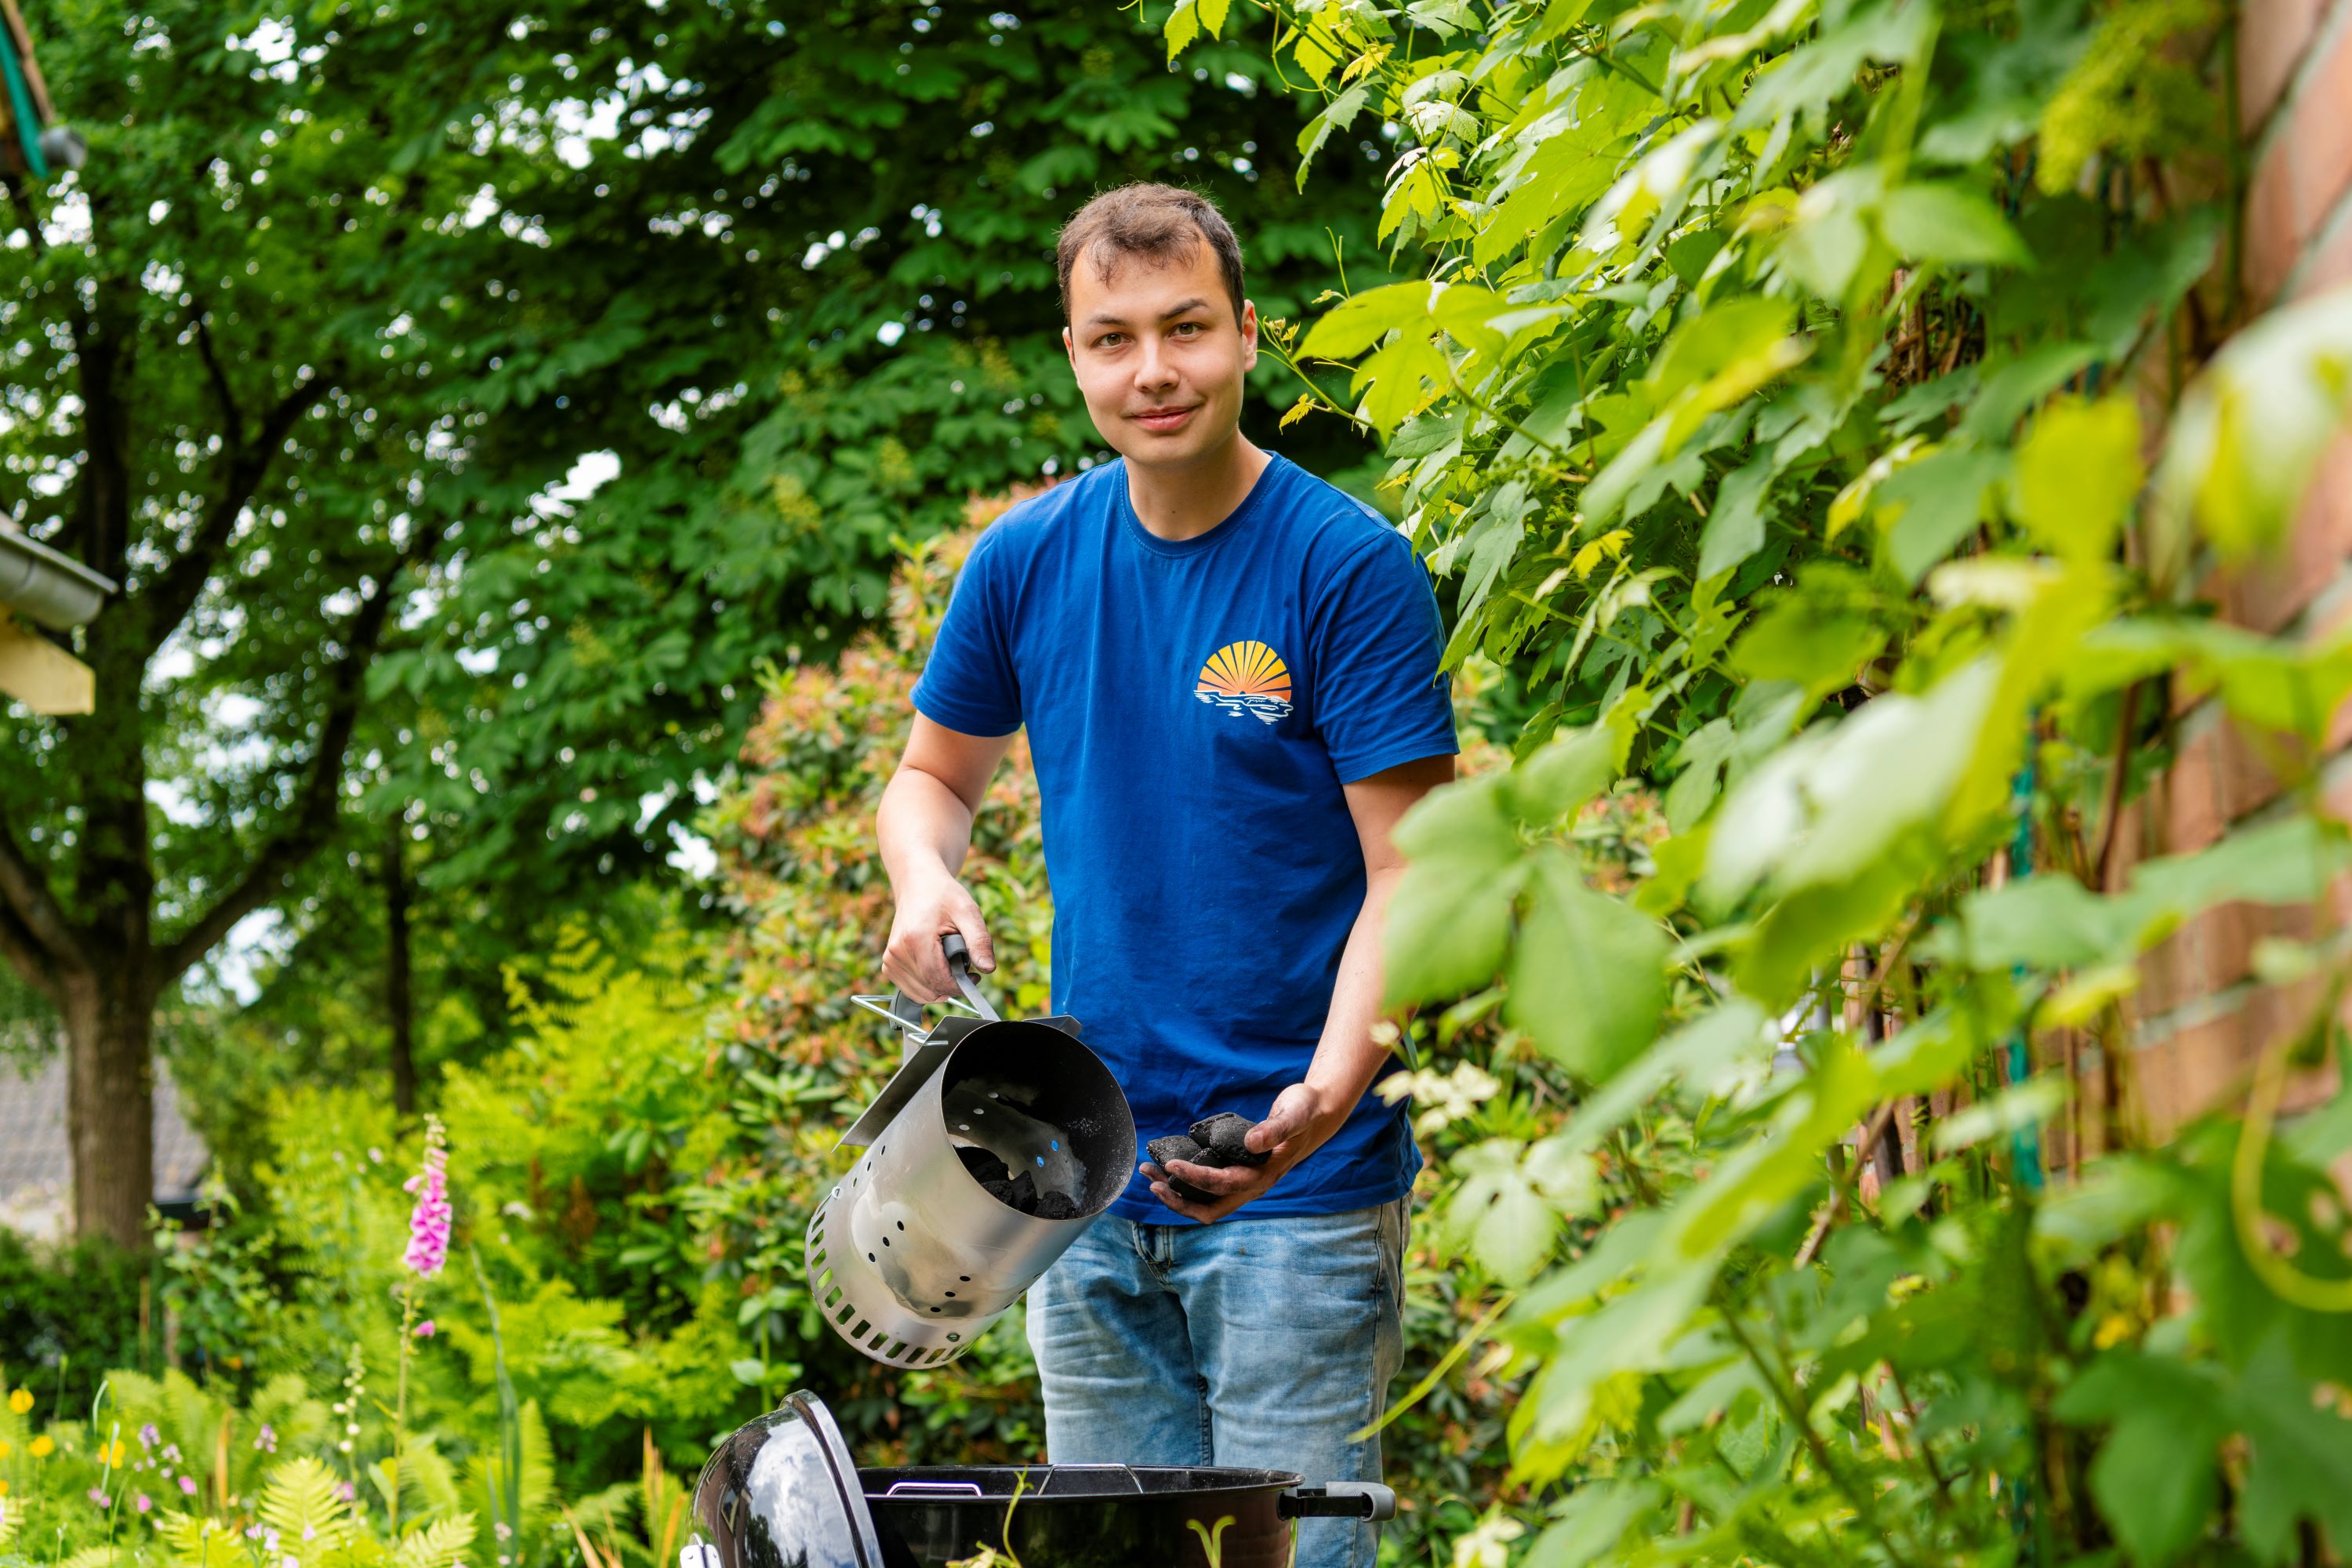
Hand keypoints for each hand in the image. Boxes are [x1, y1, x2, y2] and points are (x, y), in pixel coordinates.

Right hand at [882, 871, 994, 1001]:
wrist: (918, 885)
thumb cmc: (943, 896)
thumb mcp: (968, 912)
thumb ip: (979, 941)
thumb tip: (988, 969)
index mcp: (915, 939)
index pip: (938, 981)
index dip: (960, 985)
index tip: (974, 976)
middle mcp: (897, 952)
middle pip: (930, 990)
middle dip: (951, 984)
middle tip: (962, 962)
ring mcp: (890, 960)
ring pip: (921, 994)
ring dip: (940, 985)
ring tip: (947, 959)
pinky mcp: (889, 965)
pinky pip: (912, 990)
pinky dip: (928, 985)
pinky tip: (935, 965)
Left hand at [1139, 1082, 1343, 1222]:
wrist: (1317, 1113)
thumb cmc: (1306, 1112)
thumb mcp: (1294, 1116)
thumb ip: (1275, 1129)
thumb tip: (1253, 1143)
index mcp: (1264, 1176)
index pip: (1223, 1184)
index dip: (1195, 1178)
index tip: (1171, 1165)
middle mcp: (1252, 1185)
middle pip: (1209, 1208)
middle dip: (1177, 1200)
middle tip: (1150, 1181)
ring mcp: (1245, 1181)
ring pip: (1206, 1201)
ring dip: (1177, 1194)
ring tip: (1150, 1175)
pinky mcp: (1239, 1172)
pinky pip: (1209, 1186)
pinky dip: (1187, 1182)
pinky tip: (1171, 1165)